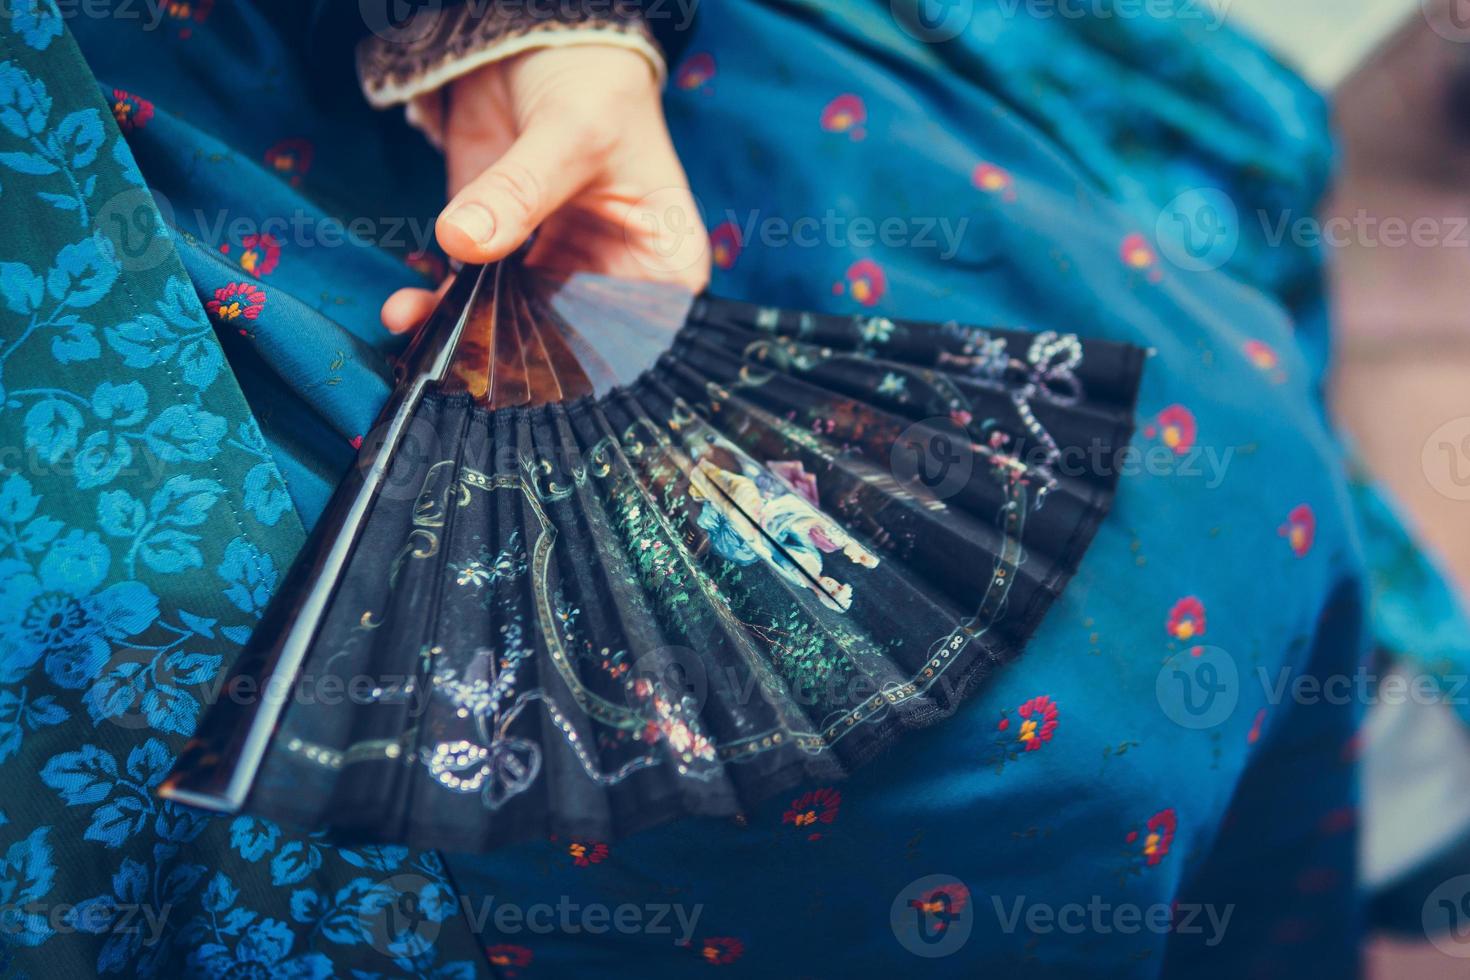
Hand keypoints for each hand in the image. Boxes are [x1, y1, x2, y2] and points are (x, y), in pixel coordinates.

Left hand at [382, 45, 709, 333]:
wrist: (540, 39)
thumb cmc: (595, 84)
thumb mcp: (570, 135)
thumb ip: (519, 192)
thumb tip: (462, 240)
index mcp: (665, 265)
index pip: (638, 337)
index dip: (590, 364)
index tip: (530, 372)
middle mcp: (613, 279)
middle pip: (570, 344)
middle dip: (511, 358)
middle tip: (459, 363)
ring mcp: (556, 270)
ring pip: (514, 327)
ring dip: (464, 334)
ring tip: (418, 328)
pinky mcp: (503, 255)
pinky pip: (473, 295)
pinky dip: (438, 304)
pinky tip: (408, 310)